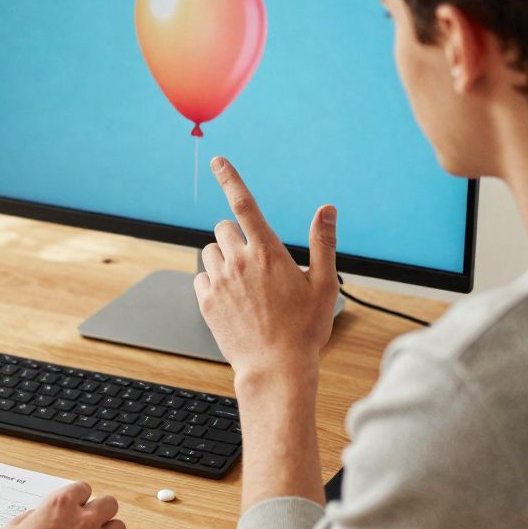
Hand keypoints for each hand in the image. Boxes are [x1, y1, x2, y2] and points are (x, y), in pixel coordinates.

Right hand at [0, 482, 125, 528]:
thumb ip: (34, 516)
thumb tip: (40, 517)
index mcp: (60, 505)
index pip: (83, 487)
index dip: (77, 497)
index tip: (75, 504)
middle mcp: (83, 521)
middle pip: (108, 503)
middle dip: (99, 509)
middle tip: (88, 519)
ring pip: (119, 527)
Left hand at [194, 157, 338, 380]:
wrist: (275, 368)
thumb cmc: (304, 328)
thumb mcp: (323, 284)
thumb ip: (323, 242)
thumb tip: (327, 208)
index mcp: (268, 252)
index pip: (244, 204)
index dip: (230, 178)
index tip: (218, 161)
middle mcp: (239, 261)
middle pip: (223, 228)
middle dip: (237, 238)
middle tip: (255, 263)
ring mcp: (219, 281)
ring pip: (209, 252)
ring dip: (223, 259)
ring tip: (245, 284)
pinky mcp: (205, 301)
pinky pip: (201, 277)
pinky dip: (212, 282)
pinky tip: (232, 300)